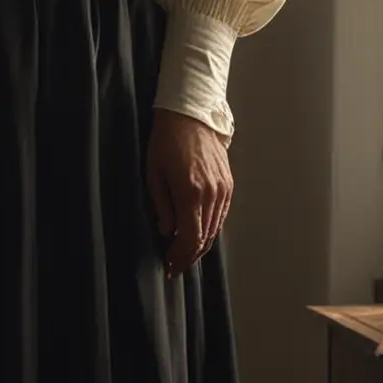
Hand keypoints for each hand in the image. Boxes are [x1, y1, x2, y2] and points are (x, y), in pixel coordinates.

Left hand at [145, 111, 232, 277]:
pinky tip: (198, 233)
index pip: (189, 239)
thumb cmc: (166, 142)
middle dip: (189, 256)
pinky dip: (210, 229)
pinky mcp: (228, 185)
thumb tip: (167, 232)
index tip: (169, 266)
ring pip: (215, 229)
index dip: (179, 257)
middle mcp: (212, 195)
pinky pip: (221, 215)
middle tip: (175, 265)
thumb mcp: (154, 173)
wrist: (190, 116)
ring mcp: (223, 190)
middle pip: (205, 239)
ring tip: (184, 253)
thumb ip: (162, 206)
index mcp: (190, 193)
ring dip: (200, 245)